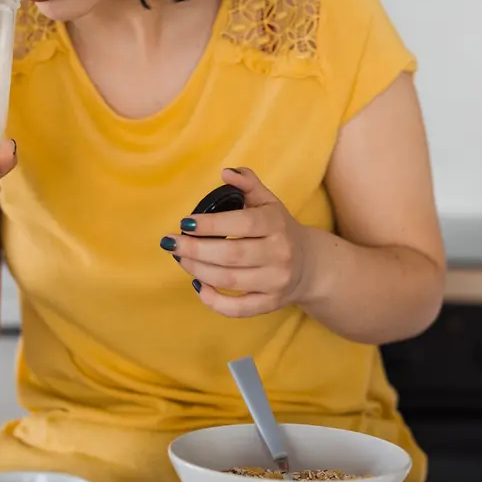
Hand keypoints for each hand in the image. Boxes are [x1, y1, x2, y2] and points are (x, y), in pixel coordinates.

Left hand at [162, 168, 311, 317]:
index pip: (241, 223)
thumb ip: (248, 184)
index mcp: (276, 224)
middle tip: (171, 243)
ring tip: (181, 258)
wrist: (310, 265)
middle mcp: (279, 253)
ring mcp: (275, 281)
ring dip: (198, 270)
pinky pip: (237, 309)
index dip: (210, 224)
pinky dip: (213, 301)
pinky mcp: (270, 303)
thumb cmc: (279, 229)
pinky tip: (198, 286)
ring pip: (229, 280)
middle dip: (195, 249)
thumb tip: (225, 172)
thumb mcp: (268, 202)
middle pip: (230, 255)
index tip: (185, 223)